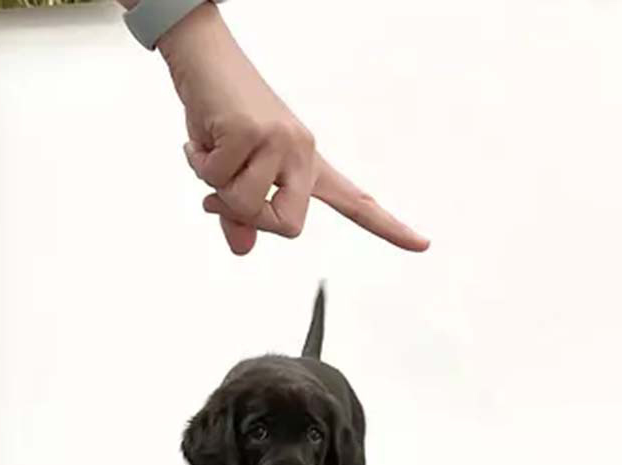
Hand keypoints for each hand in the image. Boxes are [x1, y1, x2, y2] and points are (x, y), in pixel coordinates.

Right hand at [157, 3, 429, 254]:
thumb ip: (241, 215)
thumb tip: (244, 249)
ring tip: (210, 150)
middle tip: (217, 197)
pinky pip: (218, 177)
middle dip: (246, 218)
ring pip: (244, 204)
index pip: (356, 201)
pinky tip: (200, 136)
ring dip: (213, 185)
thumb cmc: (219, 112)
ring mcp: (281, 140)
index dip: (388, 227)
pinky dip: (198, 162)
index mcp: (307, 163)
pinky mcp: (252, 131)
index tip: (423, 244)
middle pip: (289, 226)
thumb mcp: (231, 171)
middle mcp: (302, 152)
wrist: (202, 57)